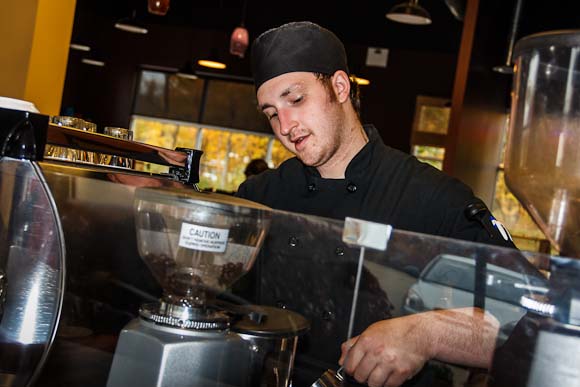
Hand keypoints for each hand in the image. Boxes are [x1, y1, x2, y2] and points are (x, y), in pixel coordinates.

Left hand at [338, 308, 499, 386]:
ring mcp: (389, 363)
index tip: (355, 369)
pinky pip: (389, 386)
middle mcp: (377, 352)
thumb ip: (353, 344)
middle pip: (360, 376)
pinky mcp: (401, 372)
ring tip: (380, 373)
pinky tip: (391, 374)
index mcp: (366, 341)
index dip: (351, 369)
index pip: (349, 365)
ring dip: (375, 381)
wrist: (420, 333)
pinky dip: (389, 383)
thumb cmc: (396, 331)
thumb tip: (342, 359)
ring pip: (373, 384)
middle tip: (369, 371)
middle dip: (363, 376)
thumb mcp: (371, 331)